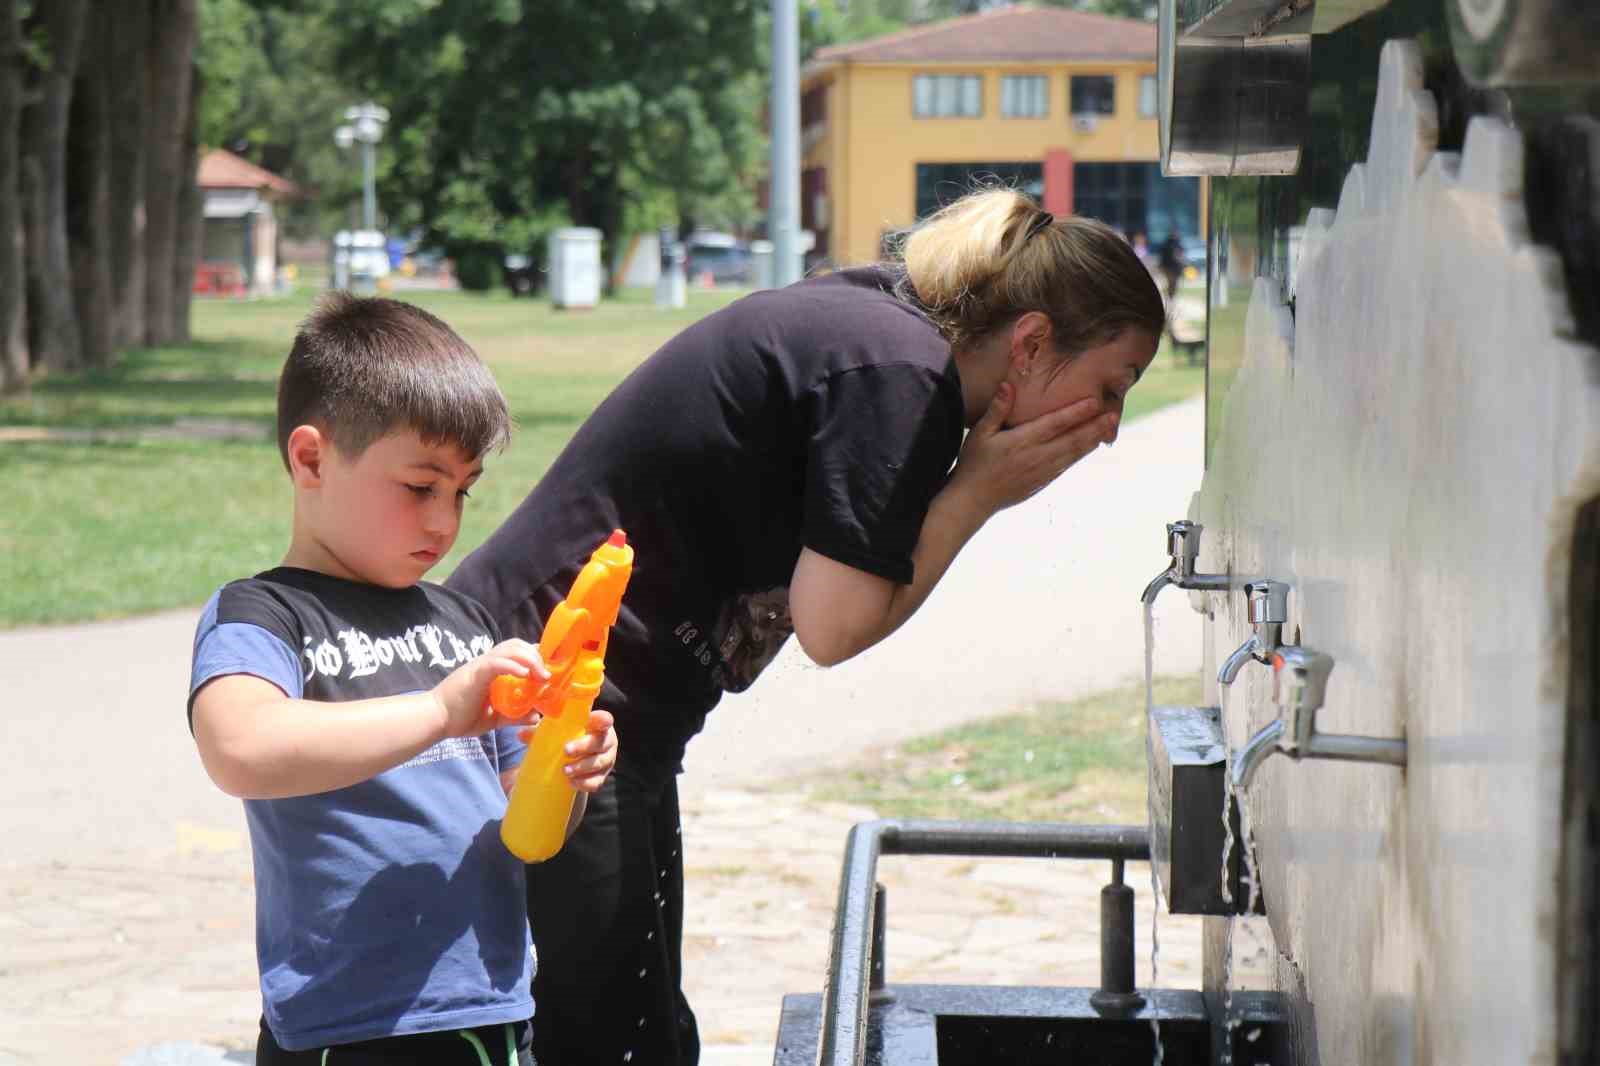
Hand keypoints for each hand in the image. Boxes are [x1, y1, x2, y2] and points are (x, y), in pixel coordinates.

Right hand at [431, 640, 547, 739]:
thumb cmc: (461, 718)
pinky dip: (513, 665)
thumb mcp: (494, 718)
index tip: (548, 670)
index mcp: (492, 670)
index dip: (535, 656)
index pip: (517, 651)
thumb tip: (535, 716)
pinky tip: (524, 674)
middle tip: (546, 676)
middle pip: (517, 644)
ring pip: (511, 648)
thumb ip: (514, 715)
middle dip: (536, 656)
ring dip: (530, 659)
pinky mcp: (476, 672)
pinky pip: (497, 662)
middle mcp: (488, 662)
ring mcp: (481, 665)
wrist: (436, 720)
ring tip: (540, 676)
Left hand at [518, 710, 616, 792]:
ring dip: (582, 767)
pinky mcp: (602, 777)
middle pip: (600, 743)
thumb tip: (520, 734)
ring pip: (599, 763)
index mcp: (597, 725)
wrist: (575, 760)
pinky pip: (597, 781)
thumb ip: (540, 732)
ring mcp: (606, 760)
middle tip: (566, 751)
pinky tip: (572, 783)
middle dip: (583, 746)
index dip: (602, 720)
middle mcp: (606, 741)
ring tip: (565, 771)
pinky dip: (584, 783)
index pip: (604, 719)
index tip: (593, 721)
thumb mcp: (555, 732)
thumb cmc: (566, 738)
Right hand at [946, 384, 1117, 514]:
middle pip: (1072, 440)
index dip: (1076, 413)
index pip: (1054, 424)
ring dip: (1093, 440)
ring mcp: (1042, 471)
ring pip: (1074, 453)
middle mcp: (1037, 457)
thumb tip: (1009, 385)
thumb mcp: (980, 434)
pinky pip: (1067, 464)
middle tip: (1114, 415)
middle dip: (1095, 427)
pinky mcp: (1043, 481)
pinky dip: (1081, 454)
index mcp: (1022, 442)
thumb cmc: (973, 463)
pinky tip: (1091, 445)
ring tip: (1110, 428)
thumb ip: (997, 409)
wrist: (973, 500)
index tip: (1094, 402)